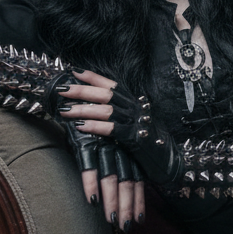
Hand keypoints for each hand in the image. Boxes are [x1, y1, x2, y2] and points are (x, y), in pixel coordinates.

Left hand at [57, 69, 180, 184]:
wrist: (171, 162)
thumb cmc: (152, 143)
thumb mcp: (137, 123)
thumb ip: (122, 114)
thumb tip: (97, 107)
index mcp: (136, 102)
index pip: (113, 85)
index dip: (94, 77)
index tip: (75, 71)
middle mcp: (137, 108)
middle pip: (106, 94)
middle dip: (82, 90)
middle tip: (62, 89)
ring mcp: (137, 122)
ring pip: (106, 110)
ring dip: (83, 109)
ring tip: (64, 110)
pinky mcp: (136, 138)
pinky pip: (112, 129)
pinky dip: (95, 126)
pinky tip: (80, 126)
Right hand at [57, 120, 145, 231]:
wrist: (71, 96)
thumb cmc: (90, 121)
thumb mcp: (108, 141)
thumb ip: (116, 160)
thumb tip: (120, 186)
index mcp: (126, 147)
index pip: (136, 178)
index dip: (138, 199)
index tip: (139, 219)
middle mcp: (118, 146)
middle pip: (127, 181)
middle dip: (127, 206)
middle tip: (126, 227)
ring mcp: (103, 144)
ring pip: (110, 178)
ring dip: (112, 201)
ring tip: (112, 221)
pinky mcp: (85, 141)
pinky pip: (89, 166)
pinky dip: (91, 185)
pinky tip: (92, 201)